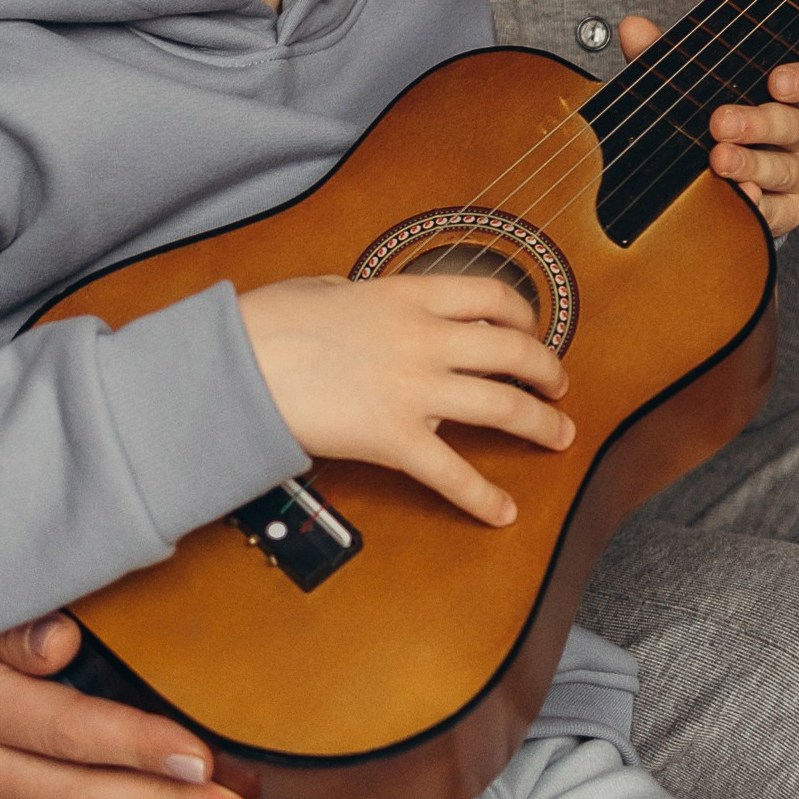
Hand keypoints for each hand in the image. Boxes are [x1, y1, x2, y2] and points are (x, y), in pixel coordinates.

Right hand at [240, 273, 573, 526]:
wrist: (239, 365)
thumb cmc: (269, 324)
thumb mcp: (321, 287)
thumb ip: (355, 294)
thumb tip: (355, 299)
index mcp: (409, 295)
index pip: (492, 295)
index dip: (525, 314)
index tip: (533, 329)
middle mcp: (424, 338)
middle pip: (513, 351)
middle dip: (547, 371)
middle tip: (558, 387)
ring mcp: (415, 389)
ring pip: (502, 407)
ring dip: (540, 424)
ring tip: (559, 436)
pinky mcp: (395, 438)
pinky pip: (453, 473)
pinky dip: (483, 496)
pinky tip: (503, 511)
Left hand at [615, 13, 798, 234]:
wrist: (704, 186)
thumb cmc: (705, 124)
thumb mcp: (684, 89)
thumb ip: (662, 58)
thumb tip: (633, 28)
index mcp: (780, 99)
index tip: (778, 80)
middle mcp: (793, 137)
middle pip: (792, 125)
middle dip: (757, 123)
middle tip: (721, 122)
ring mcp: (792, 176)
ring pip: (784, 168)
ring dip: (750, 164)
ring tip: (719, 160)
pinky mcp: (784, 211)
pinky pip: (778, 211)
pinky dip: (758, 206)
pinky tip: (739, 198)